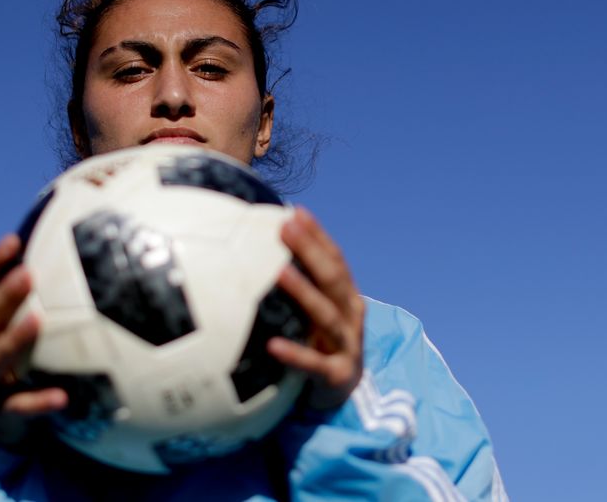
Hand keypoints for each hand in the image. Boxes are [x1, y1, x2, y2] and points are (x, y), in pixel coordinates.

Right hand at [0, 234, 66, 445]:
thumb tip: (65, 257)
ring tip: (39, 320)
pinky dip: (39, 401)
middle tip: (29, 274)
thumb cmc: (12, 363)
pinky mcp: (1, 411)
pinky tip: (62, 396)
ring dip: (16, 338)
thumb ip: (28, 301)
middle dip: (4, 295)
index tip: (14, 240)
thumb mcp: (10, 330)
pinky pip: (21, 406)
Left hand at [267, 207, 364, 410]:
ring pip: (326, 315)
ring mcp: (347, 346)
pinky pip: (314, 365)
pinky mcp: (337, 375)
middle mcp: (350, 317)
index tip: (296, 212)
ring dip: (304, 292)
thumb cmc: (320, 345)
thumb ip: (298, 287)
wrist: (343, 394)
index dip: (318, 236)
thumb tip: (256, 255)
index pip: (335, 260)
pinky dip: (295, 354)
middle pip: (332, 279)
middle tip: (285, 227)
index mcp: (347, 299)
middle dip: (311, 250)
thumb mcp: (314, 315)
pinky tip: (272, 345)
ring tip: (280, 272)